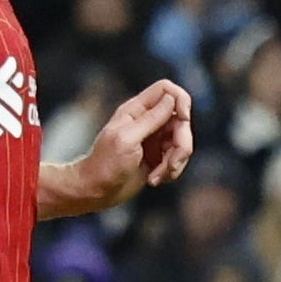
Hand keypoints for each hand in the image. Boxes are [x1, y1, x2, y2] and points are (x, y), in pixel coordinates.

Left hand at [37, 79, 190, 217]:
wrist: (97, 191)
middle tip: (170, 164)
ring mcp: (155, 139)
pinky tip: (155, 179)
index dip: (180, 101)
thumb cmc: (106, 165)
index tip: (183, 120)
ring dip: (175, 162)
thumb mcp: (127, 139)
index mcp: (136, 110)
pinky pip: (178, 158)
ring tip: (157, 177)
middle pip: (181, 120)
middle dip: (182, 144)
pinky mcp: (159, 156)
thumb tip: (171, 99)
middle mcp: (148, 121)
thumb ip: (151, 119)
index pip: (167, 90)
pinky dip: (171, 171)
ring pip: (183, 142)